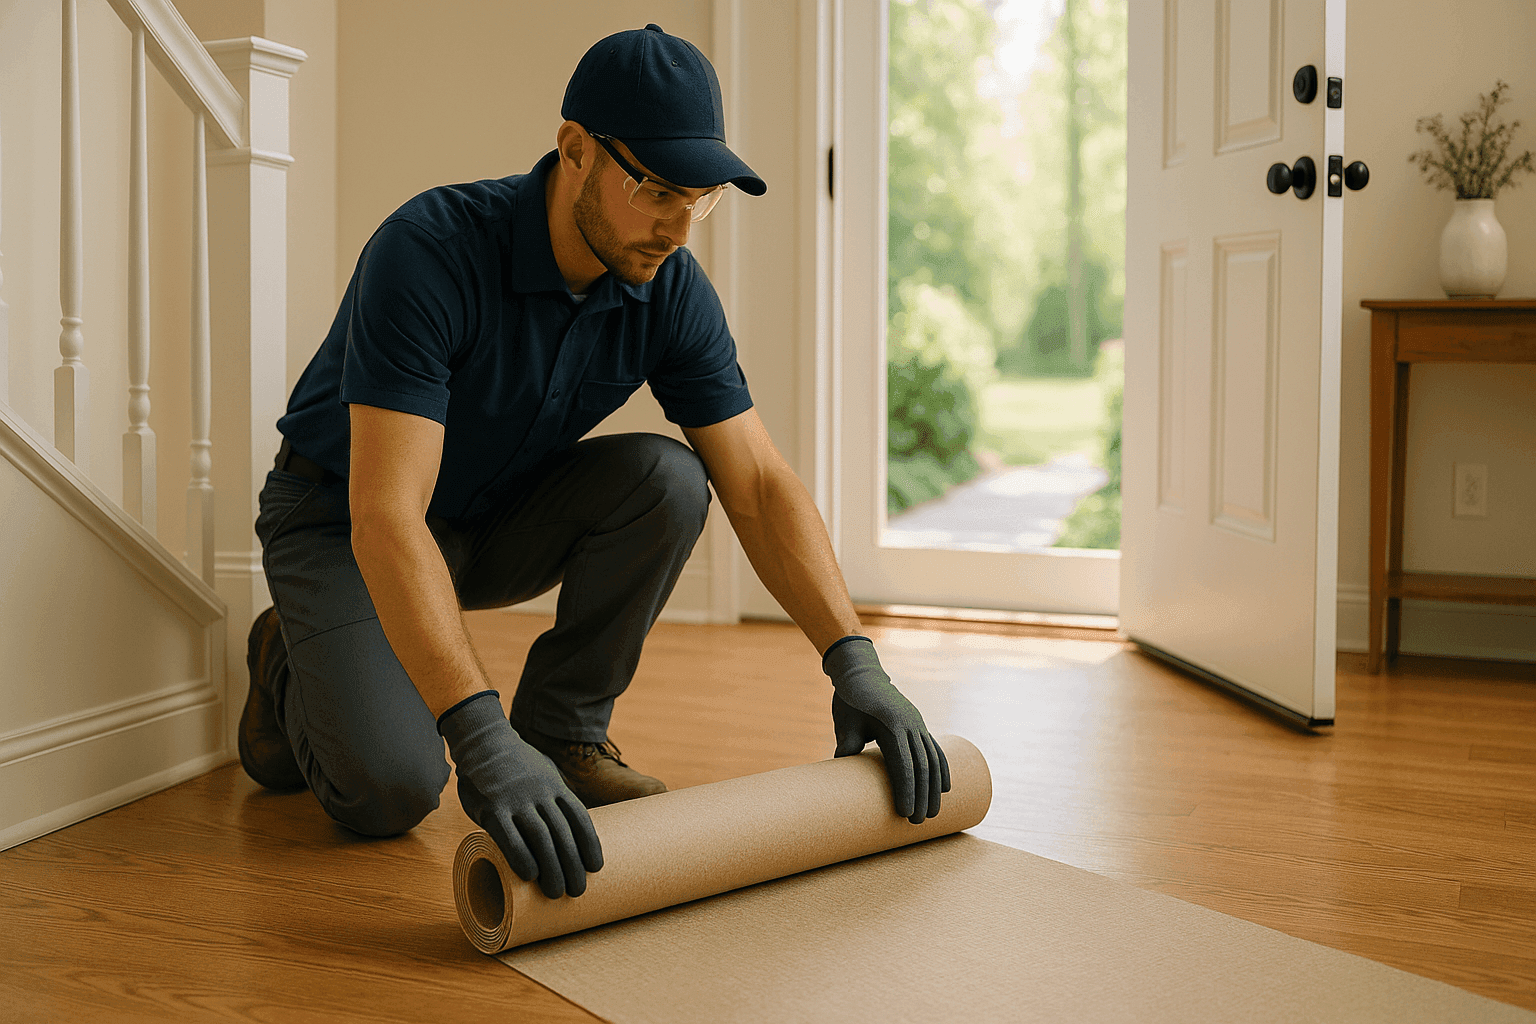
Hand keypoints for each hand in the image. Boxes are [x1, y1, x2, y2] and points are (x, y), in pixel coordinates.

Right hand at [437, 691, 602, 898]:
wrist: (482, 741)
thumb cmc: (515, 765)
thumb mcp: (543, 772)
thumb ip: (554, 797)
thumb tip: (568, 828)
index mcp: (555, 786)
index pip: (579, 818)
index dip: (590, 844)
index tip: (596, 868)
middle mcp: (540, 793)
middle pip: (563, 833)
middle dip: (573, 865)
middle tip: (577, 891)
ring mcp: (516, 800)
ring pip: (540, 838)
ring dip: (552, 868)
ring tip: (557, 892)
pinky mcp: (492, 807)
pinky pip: (508, 836)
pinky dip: (521, 857)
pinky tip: (529, 876)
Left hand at [822, 636, 950, 823]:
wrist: (861, 672)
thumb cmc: (849, 700)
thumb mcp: (845, 722)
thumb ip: (847, 744)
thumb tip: (844, 768)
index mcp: (892, 724)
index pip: (903, 763)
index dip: (906, 790)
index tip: (904, 813)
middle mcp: (910, 724)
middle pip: (922, 766)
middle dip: (921, 796)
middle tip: (917, 822)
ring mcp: (917, 724)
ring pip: (932, 760)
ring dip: (934, 789)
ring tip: (931, 814)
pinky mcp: (918, 726)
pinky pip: (935, 750)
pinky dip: (942, 770)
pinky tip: (946, 789)